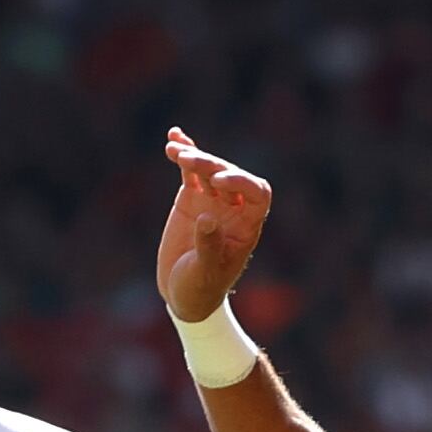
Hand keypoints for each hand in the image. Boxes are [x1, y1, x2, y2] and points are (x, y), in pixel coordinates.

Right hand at [156, 129, 271, 324]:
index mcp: (248, 226)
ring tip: (175, 151)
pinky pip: (190, 171)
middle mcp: (234, 209)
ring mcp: (213, 200)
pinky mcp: (191, 197)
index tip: (218, 183)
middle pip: (230, 175)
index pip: (257, 193)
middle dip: (211, 165)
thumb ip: (209, 247)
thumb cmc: (201, 289)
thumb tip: (207, 218)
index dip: (241, 181)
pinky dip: (183, 153)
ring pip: (209, 169)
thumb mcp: (205, 273)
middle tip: (187, 163)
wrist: (183, 294)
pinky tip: (173, 138)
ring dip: (195, 156)